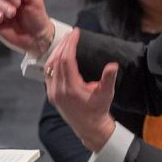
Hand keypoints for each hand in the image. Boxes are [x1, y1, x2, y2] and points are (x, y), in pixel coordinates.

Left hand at [45, 28, 116, 151]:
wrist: (90, 127)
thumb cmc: (99, 110)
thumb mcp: (106, 93)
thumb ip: (109, 78)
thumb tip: (113, 65)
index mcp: (71, 88)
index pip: (67, 60)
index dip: (71, 44)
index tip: (76, 33)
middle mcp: (59, 90)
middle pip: (57, 60)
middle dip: (64, 44)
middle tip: (71, 34)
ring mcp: (53, 93)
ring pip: (50, 66)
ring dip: (57, 52)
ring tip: (65, 41)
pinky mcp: (51, 95)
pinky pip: (48, 74)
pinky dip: (53, 62)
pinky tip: (59, 55)